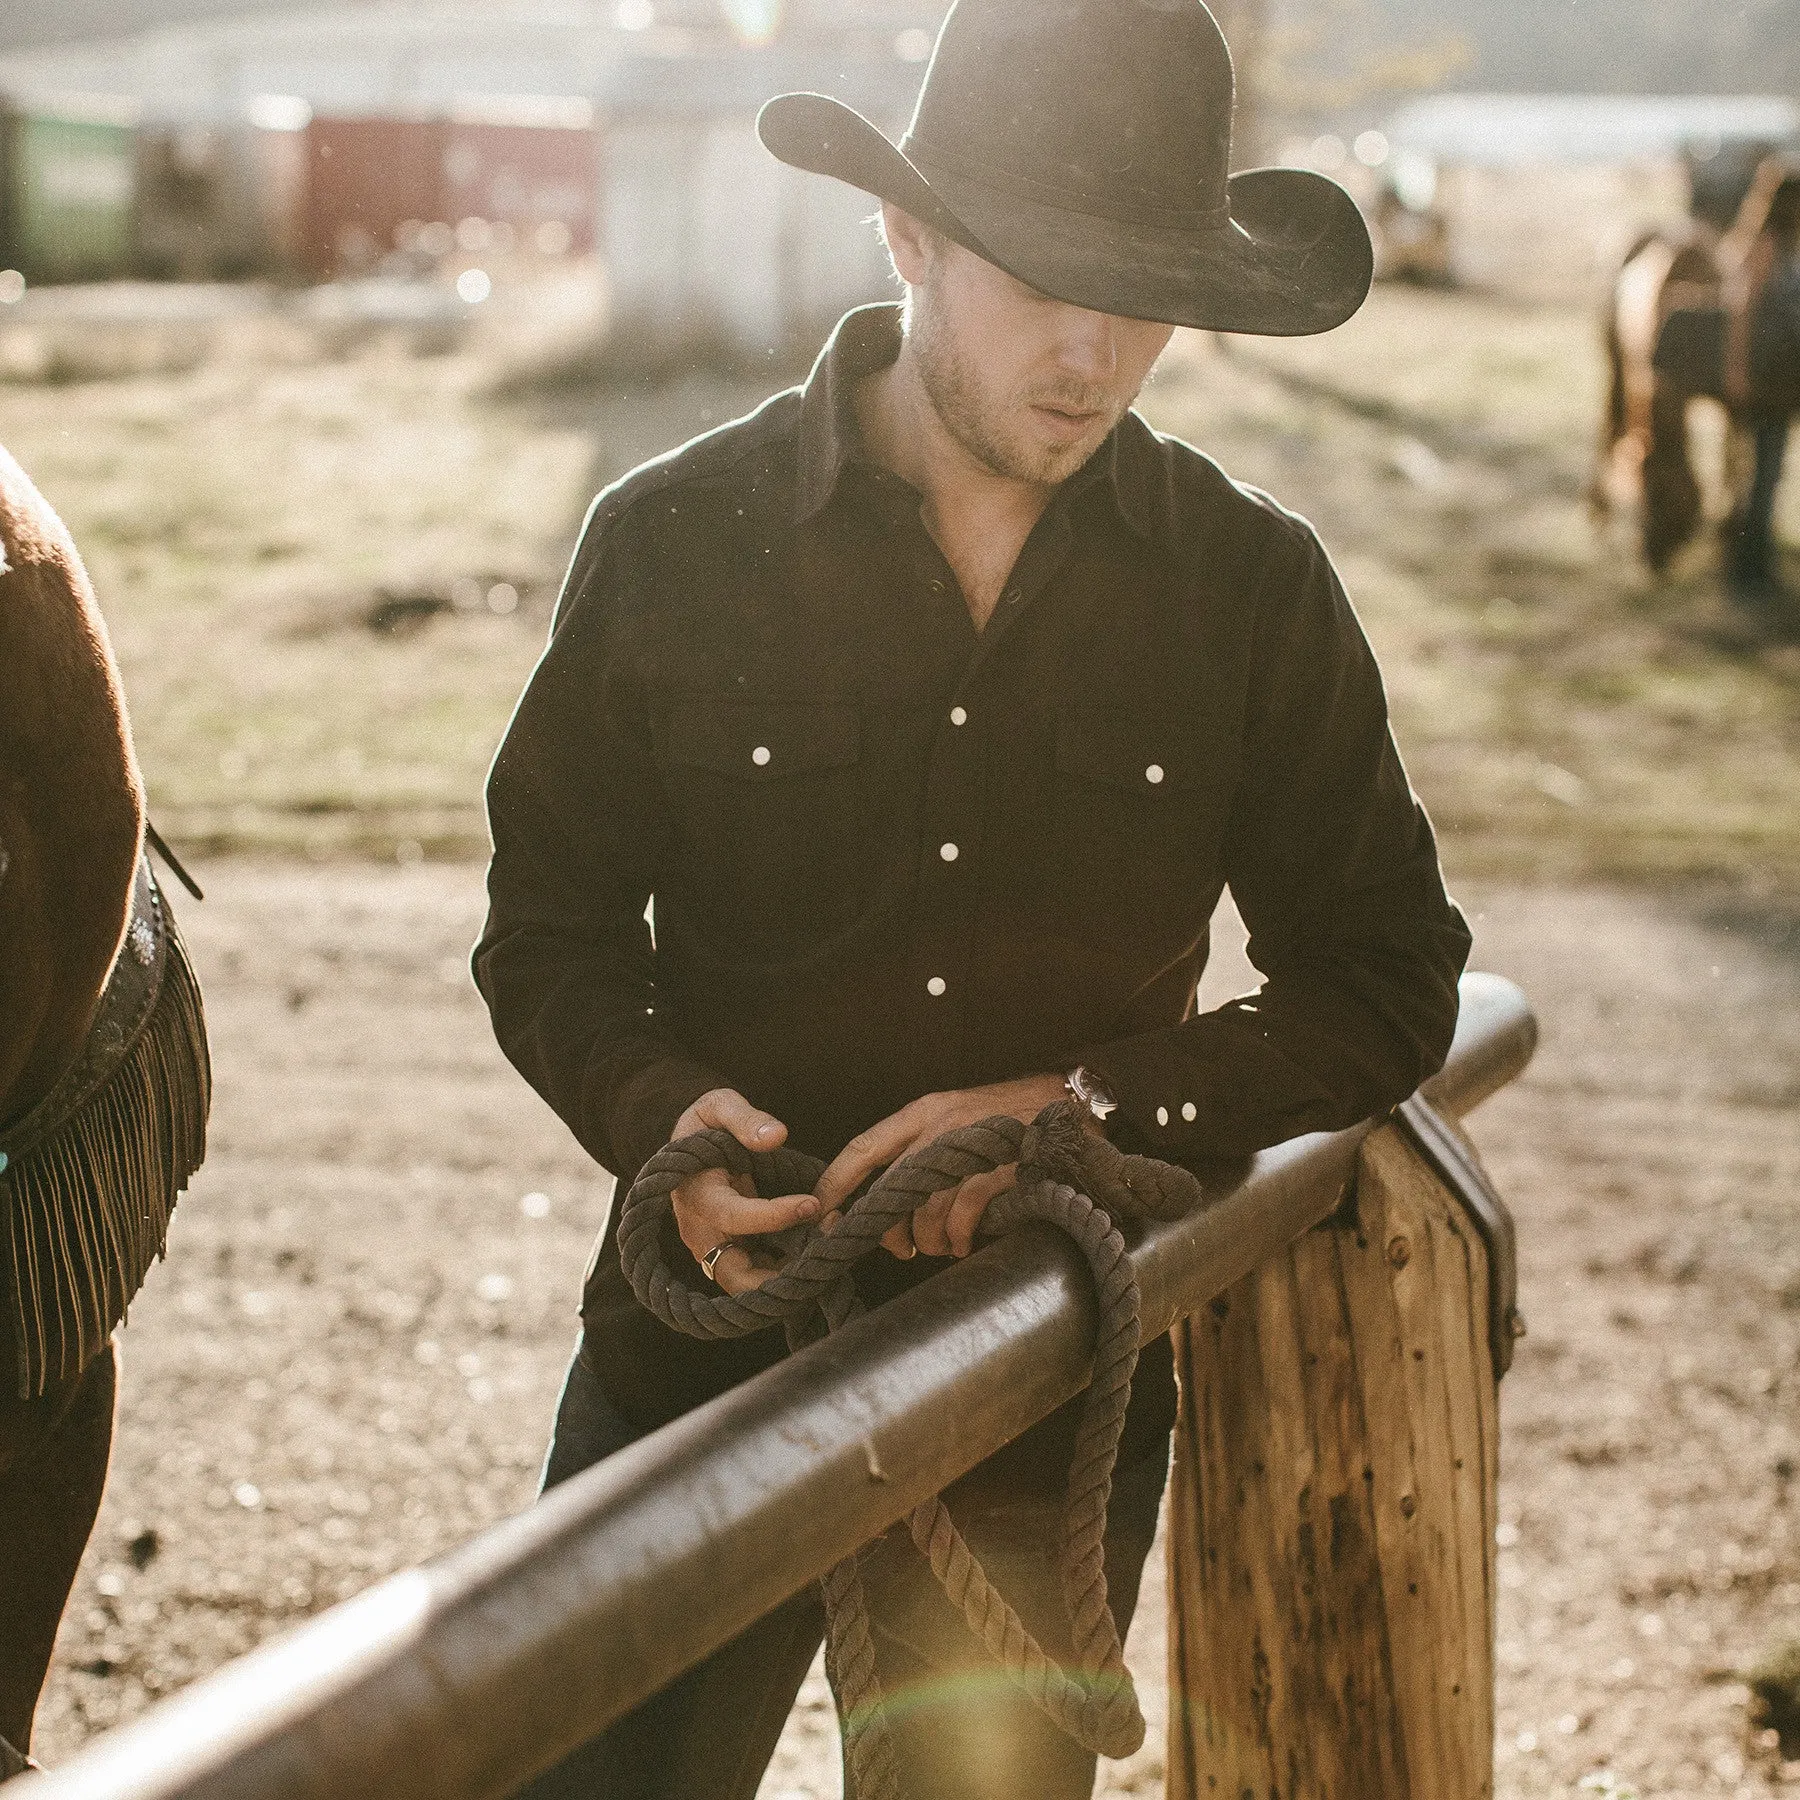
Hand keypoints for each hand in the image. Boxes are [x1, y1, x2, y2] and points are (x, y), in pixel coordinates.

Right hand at [668, 1088, 817, 1295]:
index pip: (734, 1216)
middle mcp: (699, 1232)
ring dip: (786, 1278)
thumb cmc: (705, 1122)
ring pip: (747, 1284)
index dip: (774, 1215)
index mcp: (696, 1195)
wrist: (689, 1142)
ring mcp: (711, 1248)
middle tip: (825, 1247)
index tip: (812, 1204)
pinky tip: (815, 1255)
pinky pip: (755, 1276)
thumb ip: (745, 1119)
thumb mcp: (719, 1106)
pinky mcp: (726, 1254)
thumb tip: (776, 1135)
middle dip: (780, 1273)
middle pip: (736, 1273)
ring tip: (826, 1251)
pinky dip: (783, 1274)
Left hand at [813, 1075, 1071, 1261]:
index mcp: (923, 1112)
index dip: (835, 1184)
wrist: (1069, 1100)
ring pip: (925, 1210)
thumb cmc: (1010, 1118)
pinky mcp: (998, 1166)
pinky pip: (962, 1215)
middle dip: (888, 1229)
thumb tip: (891, 1207)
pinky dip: (960, 1238)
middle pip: (891, 1189)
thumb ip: (925, 1151)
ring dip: (931, 1240)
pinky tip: (966, 1243)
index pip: (863, 1147)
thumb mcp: (958, 1120)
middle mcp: (939, 1125)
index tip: (821, 1215)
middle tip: (901, 1249)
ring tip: (945, 1246)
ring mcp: (969, 1146)